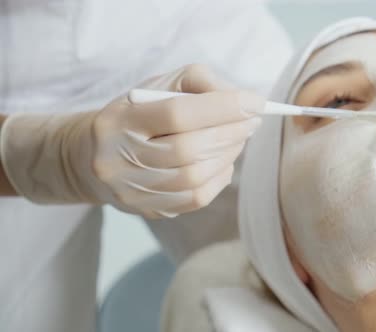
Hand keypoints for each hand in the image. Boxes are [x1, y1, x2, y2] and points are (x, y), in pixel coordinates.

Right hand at [0, 64, 263, 217]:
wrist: (92, 156)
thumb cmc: (137, 113)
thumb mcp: (161, 85)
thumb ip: (201, 83)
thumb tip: (243, 101)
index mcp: (121, 119)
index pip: (176, 114)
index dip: (222, 108)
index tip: (256, 102)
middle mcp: (120, 158)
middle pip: (189, 150)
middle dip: (231, 133)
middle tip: (253, 121)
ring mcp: (132, 190)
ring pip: (195, 177)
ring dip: (229, 155)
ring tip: (239, 138)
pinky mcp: (147, 209)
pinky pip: (196, 198)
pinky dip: (220, 177)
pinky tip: (224, 161)